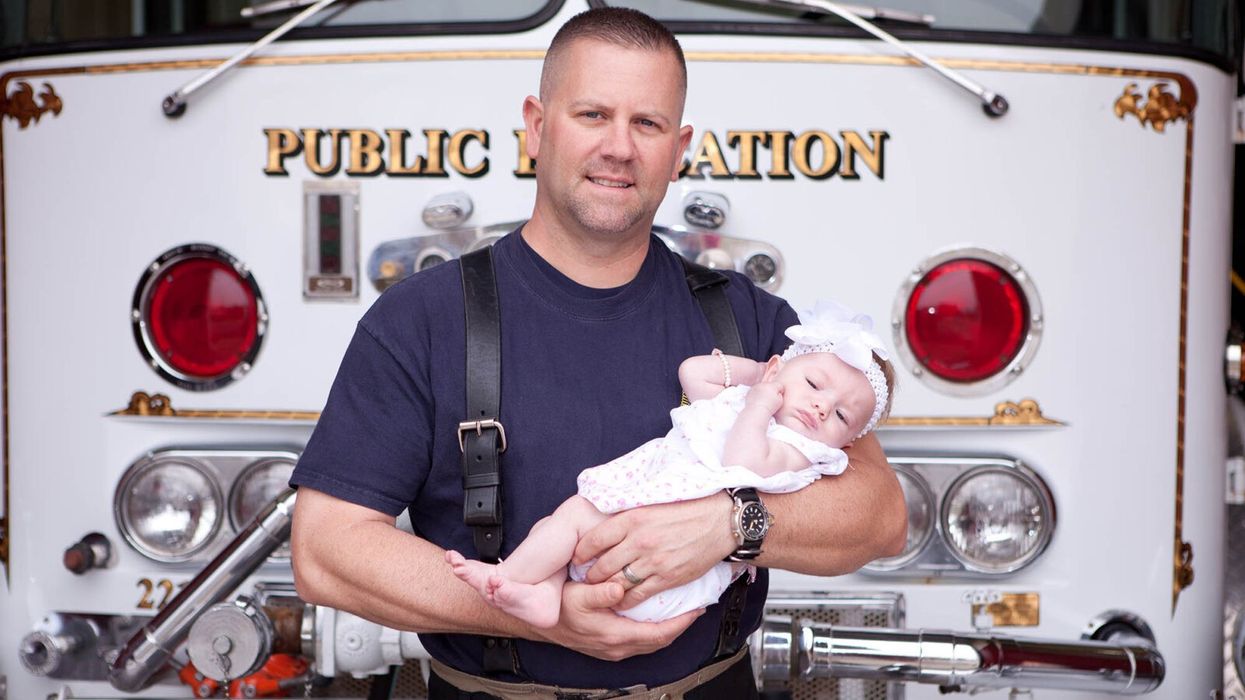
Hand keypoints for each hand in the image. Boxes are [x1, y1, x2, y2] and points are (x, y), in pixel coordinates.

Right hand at [534, 580, 702, 660]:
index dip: (681, 623)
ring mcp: (614, 649)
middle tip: (696, 609)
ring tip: (682, 612)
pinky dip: (654, 630)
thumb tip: (620, 589)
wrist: (540, 623)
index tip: (697, 609)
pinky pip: (641, 641)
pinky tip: (657, 618)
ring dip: (669, 629)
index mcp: (615, 634)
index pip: (659, 633)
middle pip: (660, 641)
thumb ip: (600, 593)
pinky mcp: (610, 646)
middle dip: (680, 625)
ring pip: (651, 642)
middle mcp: (618, 646)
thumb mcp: (577, 596)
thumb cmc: (559, 608)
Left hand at [572, 494, 734, 610]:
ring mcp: (653, 561)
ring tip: (599, 591)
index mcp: (632, 518)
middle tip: (584, 579)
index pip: (595, 538)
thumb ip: (629, 515)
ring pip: (618, 582)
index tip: (577, 557)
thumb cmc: (688, 509)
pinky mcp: (667, 577)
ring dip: (606, 589)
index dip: (581, 551)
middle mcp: (639, 540)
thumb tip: (606, 519)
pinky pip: (638, 594)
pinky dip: (625, 600)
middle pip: (602, 564)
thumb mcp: (652, 503)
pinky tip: (620, 601)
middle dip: (590, 574)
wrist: (720, 522)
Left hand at [745, 380, 783, 414]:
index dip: (780, 390)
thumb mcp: (780, 401)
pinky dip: (757, 394)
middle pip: (770, 385)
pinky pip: (755, 391)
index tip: (779, 396)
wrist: (757, 411)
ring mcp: (756, 387)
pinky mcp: (750, 391)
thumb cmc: (769, 407)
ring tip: (764, 400)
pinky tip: (758, 401)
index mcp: (772, 386)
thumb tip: (778, 393)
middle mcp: (763, 384)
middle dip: (771, 390)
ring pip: (762, 387)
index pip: (779, 385)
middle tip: (771, 399)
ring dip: (763, 391)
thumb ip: (780, 395)